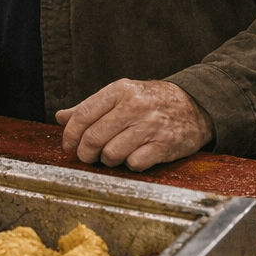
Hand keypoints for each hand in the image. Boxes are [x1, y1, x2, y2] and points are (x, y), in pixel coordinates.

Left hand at [56, 79, 213, 170]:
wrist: (194, 105)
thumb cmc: (150, 101)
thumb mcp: (120, 95)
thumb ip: (89, 107)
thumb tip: (61, 117)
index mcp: (119, 91)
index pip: (84, 114)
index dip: (70, 134)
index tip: (68, 145)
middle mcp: (134, 106)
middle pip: (94, 137)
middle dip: (85, 152)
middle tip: (86, 156)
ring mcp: (150, 126)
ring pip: (112, 153)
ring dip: (107, 160)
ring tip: (111, 155)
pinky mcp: (165, 145)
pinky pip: (134, 163)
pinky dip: (129, 164)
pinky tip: (133, 156)